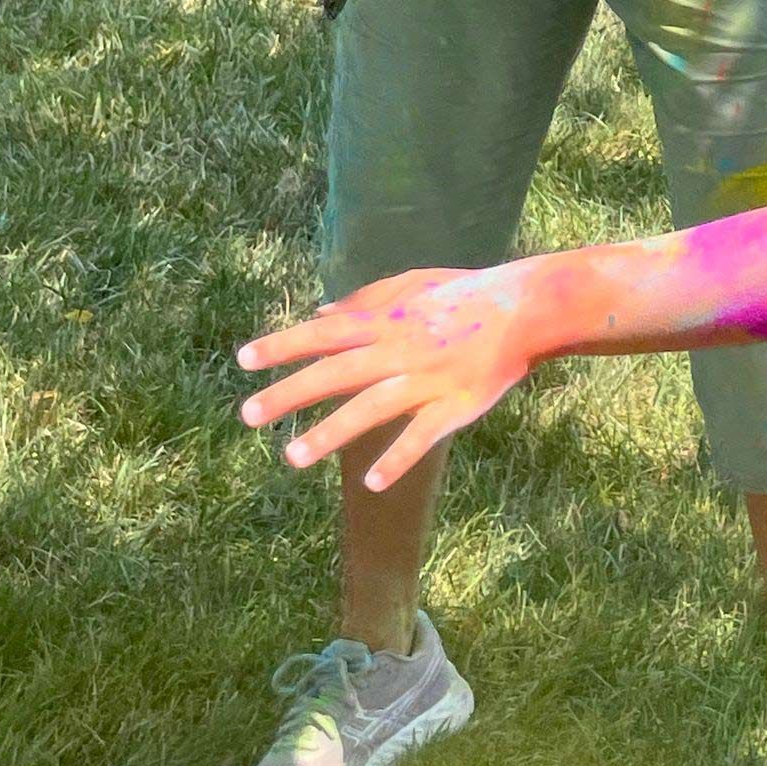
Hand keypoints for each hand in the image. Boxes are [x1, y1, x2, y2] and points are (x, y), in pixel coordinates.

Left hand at [238, 264, 537, 488]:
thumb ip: (365, 299)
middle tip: (247, 415)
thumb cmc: (464, 293)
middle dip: (290, 393)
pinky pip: (421, 436)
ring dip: (330, 434)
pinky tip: (370, 482)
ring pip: (370, 409)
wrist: (523, 309)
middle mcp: (398, 350)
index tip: (244, 360)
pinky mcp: (452, 407)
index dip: (284, 345)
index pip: (325, 333)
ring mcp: (424, 380)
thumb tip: (319, 314)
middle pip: (336, 373)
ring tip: (292, 457)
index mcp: (387, 320)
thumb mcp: (412, 283)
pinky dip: (397, 459)